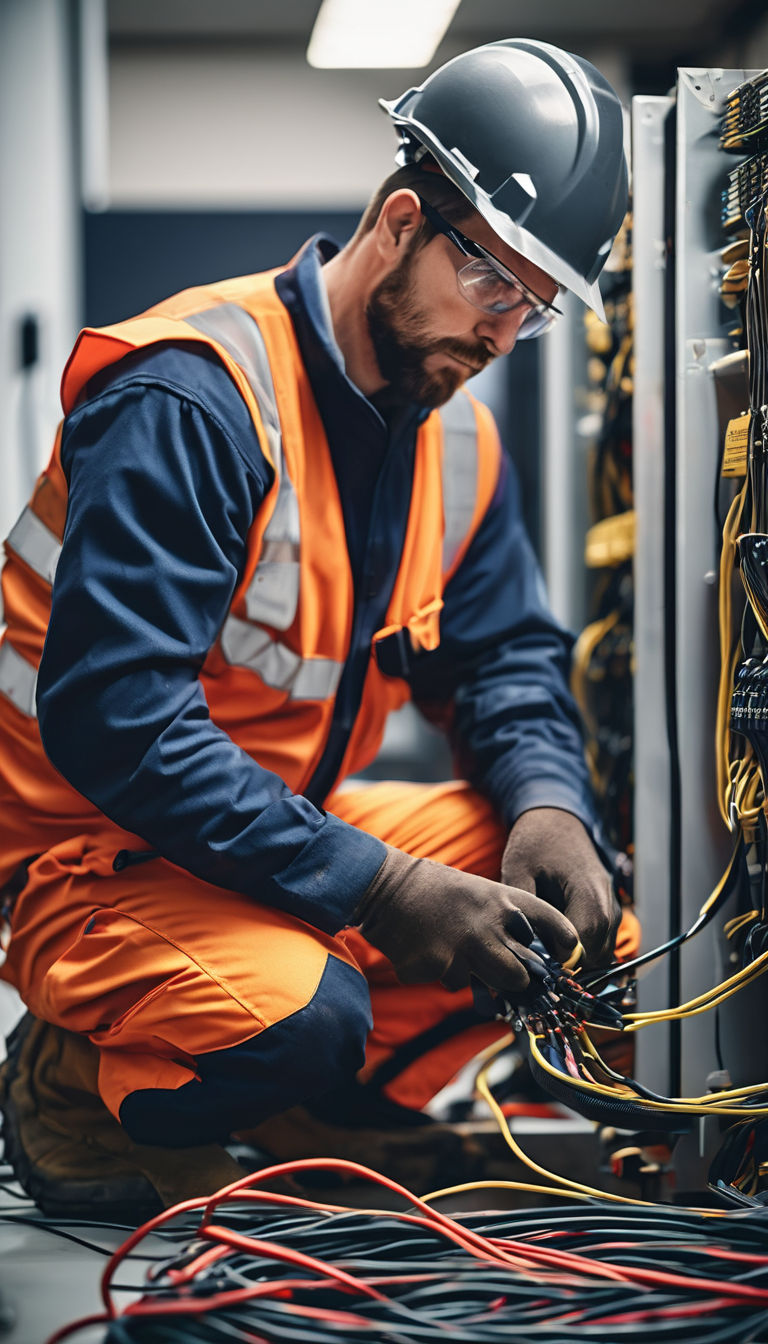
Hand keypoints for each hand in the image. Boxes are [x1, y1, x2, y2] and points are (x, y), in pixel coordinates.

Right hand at [352, 844, 580, 993]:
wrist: (385, 886)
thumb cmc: (434, 889)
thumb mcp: (478, 892)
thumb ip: (502, 923)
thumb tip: (523, 963)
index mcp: (503, 901)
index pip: (553, 923)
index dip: (565, 943)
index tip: (567, 956)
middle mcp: (489, 926)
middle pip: (521, 975)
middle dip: (514, 979)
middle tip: (499, 969)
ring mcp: (463, 950)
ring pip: (488, 986)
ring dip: (475, 977)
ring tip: (453, 949)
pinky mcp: (436, 968)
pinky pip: (450, 983)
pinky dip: (440, 973)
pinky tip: (426, 948)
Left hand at [501, 808, 619, 966]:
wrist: (555, 820)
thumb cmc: (535, 841)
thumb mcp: (518, 867)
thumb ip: (522, 906)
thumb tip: (520, 944)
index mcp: (588, 889)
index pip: (584, 941)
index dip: (560, 960)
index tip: (533, 963)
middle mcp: (607, 901)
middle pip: (597, 952)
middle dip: (567, 964)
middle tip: (534, 963)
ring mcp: (612, 907)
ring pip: (602, 952)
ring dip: (575, 959)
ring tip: (542, 953)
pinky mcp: (607, 911)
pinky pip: (600, 943)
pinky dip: (581, 950)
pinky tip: (553, 943)